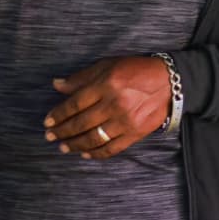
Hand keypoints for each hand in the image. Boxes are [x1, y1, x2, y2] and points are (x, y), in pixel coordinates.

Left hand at [44, 56, 170, 157]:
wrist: (171, 83)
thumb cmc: (138, 70)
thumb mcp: (109, 65)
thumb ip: (82, 77)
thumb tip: (57, 85)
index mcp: (107, 84)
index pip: (75, 103)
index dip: (58, 114)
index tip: (47, 121)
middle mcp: (115, 104)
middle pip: (81, 122)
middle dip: (62, 131)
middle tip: (49, 136)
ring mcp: (126, 120)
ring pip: (94, 138)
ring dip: (75, 144)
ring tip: (63, 147)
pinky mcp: (136, 133)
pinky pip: (112, 148)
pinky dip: (96, 153)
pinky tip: (85, 154)